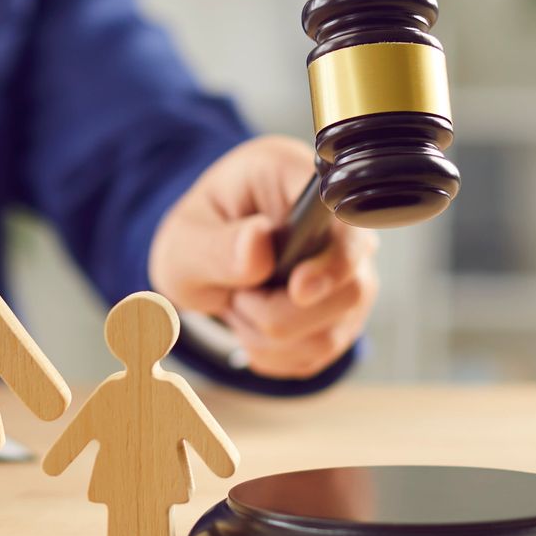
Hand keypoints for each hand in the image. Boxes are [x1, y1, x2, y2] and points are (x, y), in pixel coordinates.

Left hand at [149, 136, 377, 379]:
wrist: (204, 260)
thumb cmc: (198, 236)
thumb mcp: (184, 239)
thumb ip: (216, 245)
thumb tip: (258, 243)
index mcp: (298, 180)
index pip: (348, 217)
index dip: (334, 260)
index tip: (298, 289)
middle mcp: (342, 228)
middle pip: (346, 290)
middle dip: (274, 311)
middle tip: (236, 294)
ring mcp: (351, 274)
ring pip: (329, 333)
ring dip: (269, 337)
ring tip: (241, 304)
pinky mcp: (344, 316)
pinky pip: (319, 355)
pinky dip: (276, 354)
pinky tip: (253, 325)